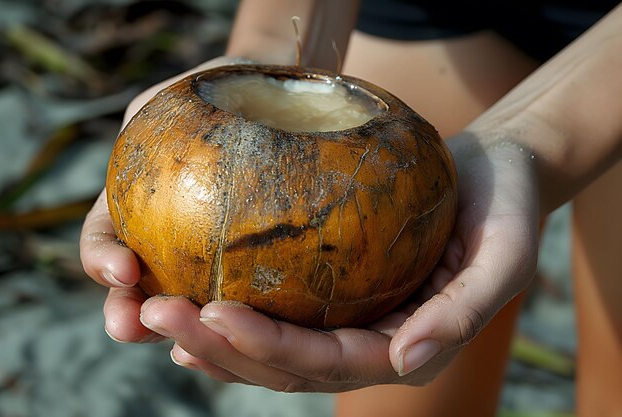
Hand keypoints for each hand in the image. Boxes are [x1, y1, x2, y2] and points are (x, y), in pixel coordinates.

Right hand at [79, 56, 252, 342]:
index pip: (104, 239)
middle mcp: (164, 239)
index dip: (102, 259)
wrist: (280, 97)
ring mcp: (205, 257)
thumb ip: (152, 115)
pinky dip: (234, 316)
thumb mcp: (178, 93)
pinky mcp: (250, 265)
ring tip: (178, 343)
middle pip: (135, 288)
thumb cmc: (227, 90)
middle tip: (130, 326)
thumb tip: (136, 128)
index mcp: (134, 204)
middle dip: (126, 313)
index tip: (123, 269)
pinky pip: (241, 296)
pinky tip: (242, 327)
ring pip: (184, 303)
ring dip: (175, 327)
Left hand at [82, 113, 539, 389]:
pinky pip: (278, 311)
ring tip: (153, 313)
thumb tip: (404, 362)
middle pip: (286, 366)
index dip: (270, 348)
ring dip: (211, 337)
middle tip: (156, 315)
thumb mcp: (505, 256)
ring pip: (272, 348)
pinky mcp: (336, 293)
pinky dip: (232, 317)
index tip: (214, 314)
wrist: (495, 174)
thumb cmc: (506, 209)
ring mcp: (351, 322)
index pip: (330, 362)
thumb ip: (462, 313)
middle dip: (219, 347)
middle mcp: (372, 345)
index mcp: (409, 347)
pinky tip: (191, 306)